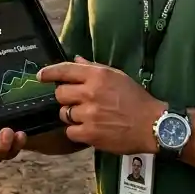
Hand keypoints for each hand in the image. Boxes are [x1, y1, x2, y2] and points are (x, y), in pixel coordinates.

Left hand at [39, 56, 164, 155]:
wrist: (154, 126)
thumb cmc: (137, 99)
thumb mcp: (117, 77)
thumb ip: (94, 68)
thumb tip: (76, 60)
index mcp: (97, 76)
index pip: (65, 70)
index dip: (49, 73)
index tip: (40, 76)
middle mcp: (90, 92)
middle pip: (60, 94)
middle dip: (66, 98)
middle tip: (78, 102)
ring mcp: (89, 114)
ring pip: (64, 113)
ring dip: (71, 115)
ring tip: (88, 117)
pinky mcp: (90, 133)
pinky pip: (70, 131)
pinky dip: (77, 131)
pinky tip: (90, 129)